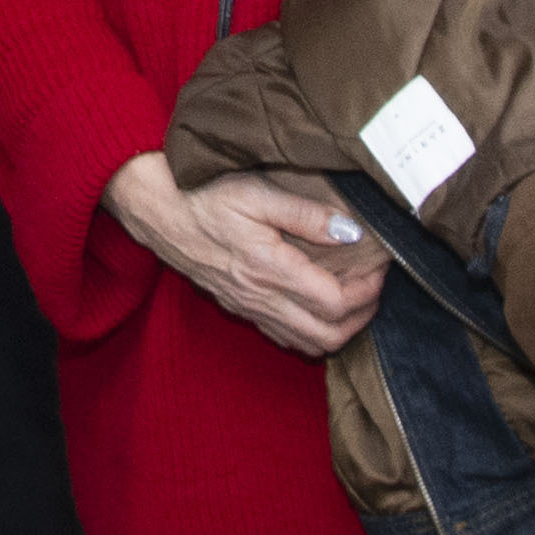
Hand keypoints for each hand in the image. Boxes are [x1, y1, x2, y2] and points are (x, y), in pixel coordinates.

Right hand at [106, 154, 384, 356]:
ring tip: (354, 300)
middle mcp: (259, 297)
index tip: (379, 268)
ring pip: (306, 343)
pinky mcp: (237, 308)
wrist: (155, 208)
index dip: (368, 292)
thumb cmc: (203, 194)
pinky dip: (310, 333)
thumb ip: (306, 214)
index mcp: (269, 269)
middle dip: (362, 318)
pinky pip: (282, 337)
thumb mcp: (256, 192)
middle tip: (374, 289)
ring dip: (338, 330)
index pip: (335, 302)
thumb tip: (351, 233)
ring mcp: (247, 307)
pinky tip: (318, 309)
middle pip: (327, 336)